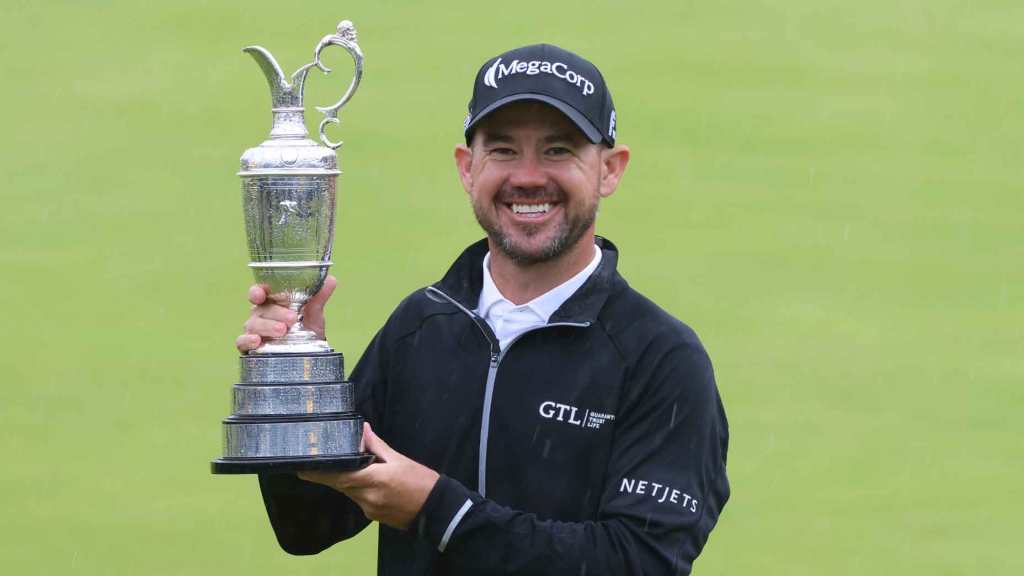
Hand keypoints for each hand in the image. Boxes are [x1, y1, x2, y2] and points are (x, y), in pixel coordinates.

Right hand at [235, 276, 336, 352]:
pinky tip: (257, 341)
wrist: (310, 354)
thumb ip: (319, 297)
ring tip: (282, 330)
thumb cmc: (305, 328)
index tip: (261, 293)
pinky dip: (248, 340)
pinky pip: (243, 342)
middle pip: (261, 309)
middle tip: (292, 318)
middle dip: (276, 313)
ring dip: (267, 326)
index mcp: (272, 302)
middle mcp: (261, 314)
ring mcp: (254, 330)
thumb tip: (330, 280)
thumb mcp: (314, 314)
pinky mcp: (251, 347)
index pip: (259, 292)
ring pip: (253, 324)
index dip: (257, 291)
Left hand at [298, 423, 440, 529]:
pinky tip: (369, 483)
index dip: (318, 474)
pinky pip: (359, 500)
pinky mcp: (374, 517)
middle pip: (341, 485)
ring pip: (349, 493)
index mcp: (374, 480)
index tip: (302, 469)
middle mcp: (367, 498)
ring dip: (347, 481)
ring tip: (351, 468)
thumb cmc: (421, 481)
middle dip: (332, 474)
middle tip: (319, 463)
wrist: (437, 509)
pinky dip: (359, 490)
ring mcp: (369, 510)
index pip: (339, 477)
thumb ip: (377, 446)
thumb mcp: (400, 459)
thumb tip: (362, 429)